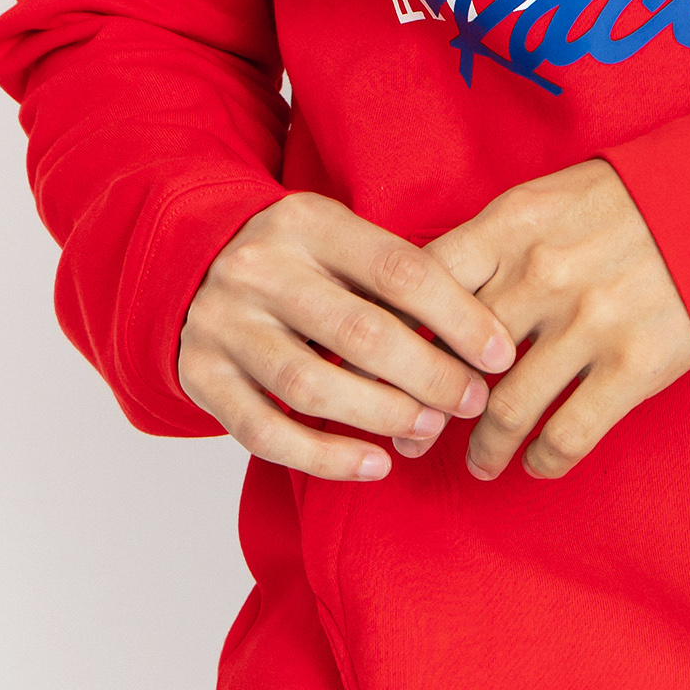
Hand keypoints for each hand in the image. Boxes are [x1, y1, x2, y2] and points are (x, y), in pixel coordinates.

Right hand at [179, 194, 516, 479]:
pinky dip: (324, 457)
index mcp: (308, 223)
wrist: (188, 261)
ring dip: (382, 415)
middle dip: (429, 374)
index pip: (399, 270)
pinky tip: (373, 465)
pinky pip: (264, 431)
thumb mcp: (340, 237)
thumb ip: (397, 273)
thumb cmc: (296, 257)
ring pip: (311, 385)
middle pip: (360, 332)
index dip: (458, 317)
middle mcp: (260, 269)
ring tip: (429, 429)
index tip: (500, 354)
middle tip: (471, 401)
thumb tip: (483, 337)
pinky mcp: (200, 376)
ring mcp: (223, 324)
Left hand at [424, 160, 689, 479]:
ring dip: (484, 449)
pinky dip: (543, 461)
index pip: (423, 286)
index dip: (395, 336)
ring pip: (504, 410)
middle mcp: (543, 273)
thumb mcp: (550, 198)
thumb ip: (492, 244)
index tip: (385, 370)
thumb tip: (425, 301)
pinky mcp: (635, 364)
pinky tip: (537, 464)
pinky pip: (567, 434)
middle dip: (428, 408)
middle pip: (454, 358)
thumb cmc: (631, 202)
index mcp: (513, 224)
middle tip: (418, 434)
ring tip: (481, 462)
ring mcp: (590, 321)